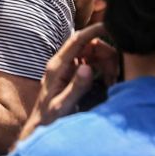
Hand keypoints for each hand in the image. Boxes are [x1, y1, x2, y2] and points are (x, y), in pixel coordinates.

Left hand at [21, 25, 109, 139]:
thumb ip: (75, 87)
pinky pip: (91, 63)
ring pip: (92, 54)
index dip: (93, 30)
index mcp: (57, 67)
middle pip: (88, 46)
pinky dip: (103, 69)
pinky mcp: (72, 74)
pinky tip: (108, 82)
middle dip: (105, 54)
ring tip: (112, 81)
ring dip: (106, 62)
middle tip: (114, 74)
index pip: (77, 40)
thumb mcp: (62, 106)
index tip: (110, 26)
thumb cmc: (48, 120)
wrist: (39, 129)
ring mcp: (67, 68)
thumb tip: (87, 68)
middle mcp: (61, 63)